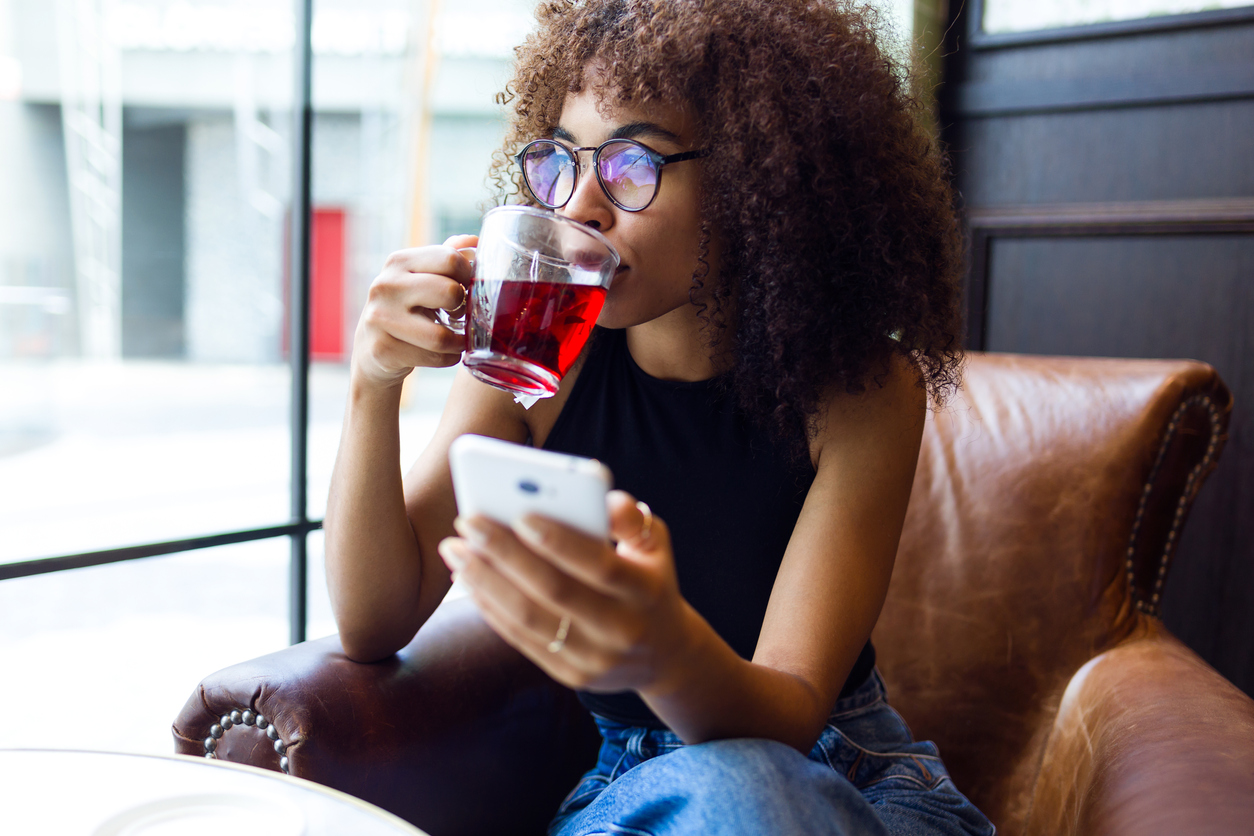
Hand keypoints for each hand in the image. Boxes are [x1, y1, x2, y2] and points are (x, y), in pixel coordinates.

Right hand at [350, 234, 476, 388]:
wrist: (371, 351)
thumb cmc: (405, 311)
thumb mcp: (421, 279)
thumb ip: (446, 258)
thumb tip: (473, 240)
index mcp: (399, 261)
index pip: (450, 258)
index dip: (469, 276)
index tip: (467, 289)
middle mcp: (386, 285)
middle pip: (449, 292)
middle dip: (464, 309)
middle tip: (460, 315)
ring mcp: (380, 318)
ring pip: (441, 335)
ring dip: (459, 342)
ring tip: (457, 340)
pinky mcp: (382, 349)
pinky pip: (434, 357)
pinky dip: (448, 358)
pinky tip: (444, 354)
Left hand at [437, 490, 689, 692]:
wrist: (665, 654)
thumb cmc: (648, 580)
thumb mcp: (654, 545)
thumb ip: (631, 519)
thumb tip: (607, 501)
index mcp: (646, 591)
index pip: (600, 566)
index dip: (559, 541)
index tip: (519, 514)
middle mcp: (621, 630)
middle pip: (554, 592)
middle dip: (506, 554)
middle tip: (468, 523)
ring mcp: (595, 659)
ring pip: (528, 619)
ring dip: (485, 582)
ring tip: (455, 550)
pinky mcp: (571, 676)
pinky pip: (521, 640)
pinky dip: (490, 607)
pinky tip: (468, 579)